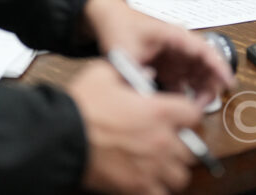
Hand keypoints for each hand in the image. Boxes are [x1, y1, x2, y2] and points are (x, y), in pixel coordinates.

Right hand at [69, 60, 199, 193]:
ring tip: (160, 165)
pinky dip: (157, 190)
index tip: (179, 116)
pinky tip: (146, 181)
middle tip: (167, 142)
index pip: (194, 114)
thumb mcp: (104, 73)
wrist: (61, 136)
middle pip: (191, 149)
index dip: (187, 114)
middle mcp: (162, 140)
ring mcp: (152, 167)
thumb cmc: (81, 106)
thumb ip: (129, 71)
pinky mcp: (137, 187)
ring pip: (181, 176)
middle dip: (181, 145)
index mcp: (160, 111)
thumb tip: (146, 74)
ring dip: (173, 170)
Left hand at [81, 0, 234, 105]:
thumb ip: (135, 73)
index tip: (228, 83)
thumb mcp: (126, 51)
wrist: (108, 17)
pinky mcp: (167, 65)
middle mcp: (179, 46)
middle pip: (205, 66)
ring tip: (190, 110)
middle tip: (203, 106)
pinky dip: (182, 94)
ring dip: (197, 92)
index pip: (205, 50)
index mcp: (175, 36)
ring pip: (195, 76)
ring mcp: (174, 56)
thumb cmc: (120, 25)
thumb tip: (144, 94)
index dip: (219, 67)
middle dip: (209, 86)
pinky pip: (181, 81)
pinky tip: (175, 106)